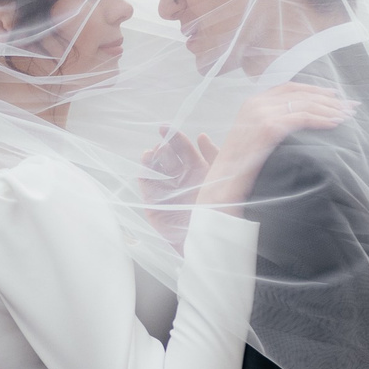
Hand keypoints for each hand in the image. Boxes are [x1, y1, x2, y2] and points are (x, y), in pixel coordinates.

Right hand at [140, 128, 217, 244]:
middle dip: (163, 149)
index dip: (175, 138)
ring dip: (151, 160)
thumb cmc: (221, 209)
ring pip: (155, 170)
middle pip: (167, 157)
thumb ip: (214, 156)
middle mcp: (180, 178)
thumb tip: (202, 136)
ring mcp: (166, 191)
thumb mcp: (223, 178)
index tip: (165, 128)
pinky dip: (144, 177)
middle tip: (162, 145)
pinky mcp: (155, 205)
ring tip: (151, 154)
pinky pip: (147, 188)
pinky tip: (145, 168)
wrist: (212, 239)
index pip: (182, 149)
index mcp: (195, 169)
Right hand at [194, 83, 354, 208]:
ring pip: (304, 104)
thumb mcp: (253, 141)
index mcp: (251, 103)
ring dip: (330, 109)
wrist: (221, 189)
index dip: (315, 91)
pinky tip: (335, 124)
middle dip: (328, 99)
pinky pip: (302, 118)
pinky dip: (321, 119)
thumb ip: (270, 125)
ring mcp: (260, 114)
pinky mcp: (267, 127)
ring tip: (348, 116)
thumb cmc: (239, 172)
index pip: (289, 88)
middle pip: (300, 93)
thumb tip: (297, 123)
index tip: (335, 97)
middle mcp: (255, 104)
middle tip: (351, 106)